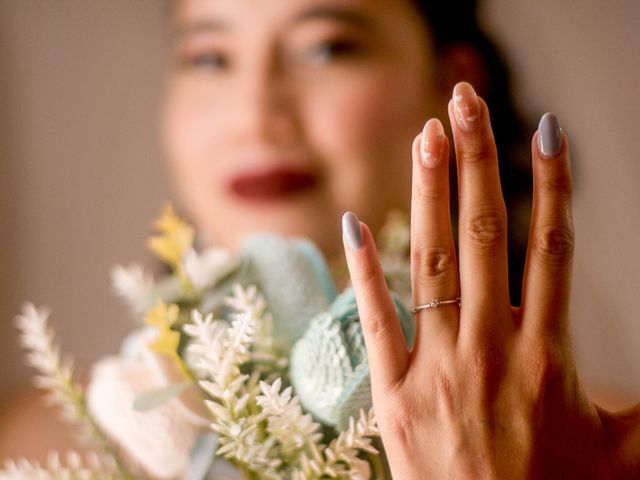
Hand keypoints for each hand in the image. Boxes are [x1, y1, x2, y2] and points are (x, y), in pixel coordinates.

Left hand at [341, 82, 639, 478]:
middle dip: (476, 162)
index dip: (552, 185)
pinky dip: (363, 270)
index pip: (552, 248)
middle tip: (465, 103)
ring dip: (427, 193)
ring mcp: (435, 367)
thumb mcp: (622, 450)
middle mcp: (489, 349)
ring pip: (431, 262)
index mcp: (546, 356)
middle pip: (484, 234)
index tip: (546, 131)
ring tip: (425, 136)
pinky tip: (353, 223)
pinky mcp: (392, 392)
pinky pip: (376, 319)